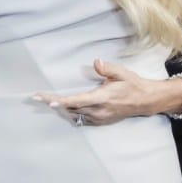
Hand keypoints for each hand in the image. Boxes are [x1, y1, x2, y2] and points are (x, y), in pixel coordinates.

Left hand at [33, 59, 161, 125]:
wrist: (144, 101)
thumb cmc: (132, 84)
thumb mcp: (122, 73)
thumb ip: (108, 69)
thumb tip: (96, 62)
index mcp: (103, 97)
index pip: (79, 101)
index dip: (63, 102)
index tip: (50, 102)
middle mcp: (99, 110)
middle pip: (72, 107)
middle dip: (54, 102)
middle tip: (37, 97)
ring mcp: (100, 118)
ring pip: (75, 113)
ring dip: (61, 106)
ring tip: (44, 99)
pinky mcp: (101, 121)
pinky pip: (82, 118)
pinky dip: (71, 111)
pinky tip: (62, 106)